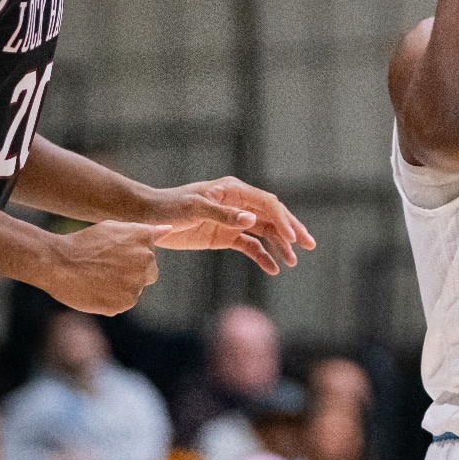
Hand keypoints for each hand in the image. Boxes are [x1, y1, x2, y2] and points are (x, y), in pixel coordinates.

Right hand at [37, 221, 170, 314]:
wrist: (57, 262)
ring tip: (96, 278)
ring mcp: (136, 283)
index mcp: (145, 240)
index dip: (131, 258)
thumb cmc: (84, 242)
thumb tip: (169, 229)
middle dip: (132, 274)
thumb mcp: (115, 228)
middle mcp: (147, 260)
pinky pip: (122, 304)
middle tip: (106, 270)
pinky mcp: (124, 303)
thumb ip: (144, 231)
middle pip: (148, 275)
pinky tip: (94, 290)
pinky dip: (110, 301)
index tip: (112, 257)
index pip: (150, 256)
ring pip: (134, 291)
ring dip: (120, 288)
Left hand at [148, 176, 316, 275]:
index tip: (291, 238)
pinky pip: (250, 246)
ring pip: (265, 232)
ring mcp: (233, 220)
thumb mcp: (195, 209)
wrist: (149, 217)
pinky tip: (272, 269)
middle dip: (291, 230)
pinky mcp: (225, 236)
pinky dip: (262, 256)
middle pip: (273, 216)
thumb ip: (224, 214)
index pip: (267, 204)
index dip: (282, 220)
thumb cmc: (170, 207)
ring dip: (279, 246)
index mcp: (234, 191)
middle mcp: (238, 203)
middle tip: (309, 244)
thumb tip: (252, 220)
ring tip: (293, 262)